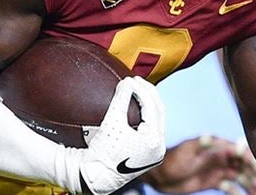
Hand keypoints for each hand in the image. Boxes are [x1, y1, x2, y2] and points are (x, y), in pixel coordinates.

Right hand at [78, 77, 166, 194]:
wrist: (96, 177)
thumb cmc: (102, 152)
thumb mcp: (111, 123)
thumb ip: (120, 100)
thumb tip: (127, 81)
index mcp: (153, 140)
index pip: (151, 106)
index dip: (142, 89)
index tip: (130, 78)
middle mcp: (159, 147)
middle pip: (159, 112)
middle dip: (149, 93)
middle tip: (136, 80)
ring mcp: (156, 151)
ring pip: (158, 120)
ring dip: (149, 103)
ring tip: (137, 90)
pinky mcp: (149, 153)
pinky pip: (152, 128)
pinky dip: (146, 115)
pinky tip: (137, 106)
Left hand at [144, 136, 255, 194]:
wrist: (158, 175)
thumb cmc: (169, 160)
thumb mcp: (188, 153)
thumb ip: (206, 151)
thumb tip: (225, 146)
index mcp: (213, 146)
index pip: (236, 149)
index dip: (249, 158)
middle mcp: (217, 157)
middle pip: (241, 163)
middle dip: (252, 172)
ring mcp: (216, 169)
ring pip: (239, 176)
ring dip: (249, 183)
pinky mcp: (213, 181)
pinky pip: (230, 186)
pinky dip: (239, 191)